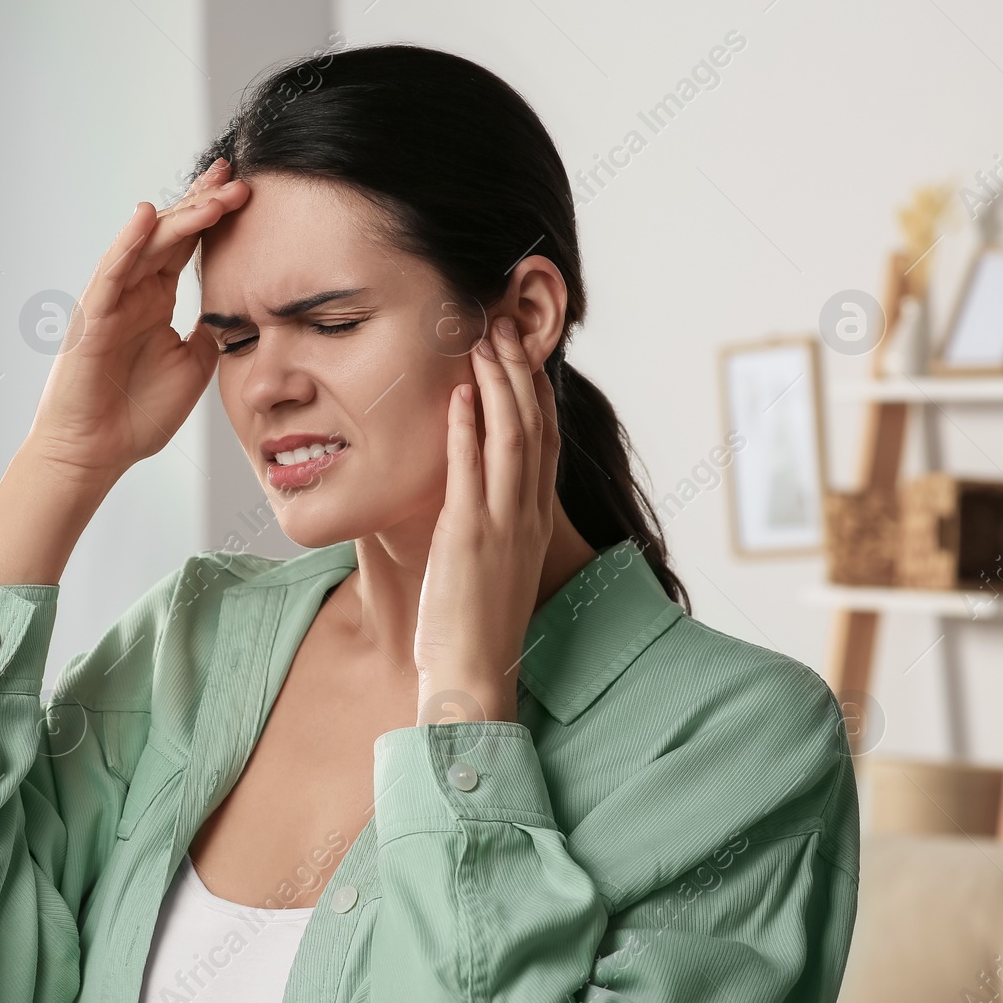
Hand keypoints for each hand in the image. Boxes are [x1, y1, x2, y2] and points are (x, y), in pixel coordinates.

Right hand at [26, 158, 250, 482]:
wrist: (96, 453)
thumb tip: (240, 311)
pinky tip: (147, 216)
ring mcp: (111, 301)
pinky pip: (111, 272)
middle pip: (170, 235)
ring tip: (214, 193)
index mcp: (157, 301)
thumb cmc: (136, 416)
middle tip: (236, 177)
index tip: (244, 190)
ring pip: (146, 246)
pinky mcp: (92, 317)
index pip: (188, 247)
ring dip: (180, 218)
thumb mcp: (193, 368)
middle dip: (203, 204)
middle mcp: (134, 292)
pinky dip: (128, 243)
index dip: (213, 217)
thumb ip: (212, 334)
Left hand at [413, 315, 559, 725]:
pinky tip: (457, 395)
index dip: (537, 394)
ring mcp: (502, 524)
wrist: (474, 675)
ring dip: (497, 385)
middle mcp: (528, 516)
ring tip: (485, 341)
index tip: (524, 355)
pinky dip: (466, 429)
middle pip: (534, 427)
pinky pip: (470, 471)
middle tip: (505, 327)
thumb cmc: (475, 628)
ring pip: (510, 438)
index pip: (545, 443)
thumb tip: (474, 503)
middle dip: (519, 372)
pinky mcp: (470, 537)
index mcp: (535, 522)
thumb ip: (491, 527)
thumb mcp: (493, 566)